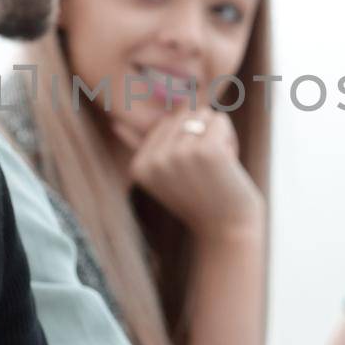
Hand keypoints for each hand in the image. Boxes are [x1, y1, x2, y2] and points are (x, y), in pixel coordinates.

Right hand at [127, 107, 263, 239]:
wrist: (227, 230)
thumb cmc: (199, 200)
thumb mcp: (164, 176)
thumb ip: (141, 149)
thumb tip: (114, 124)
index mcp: (139, 167)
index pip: (166, 122)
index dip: (186, 141)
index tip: (191, 172)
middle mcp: (155, 160)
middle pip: (184, 114)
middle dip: (201, 135)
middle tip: (206, 170)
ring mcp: (179, 154)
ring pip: (203, 115)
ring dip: (217, 137)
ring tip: (216, 167)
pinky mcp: (207, 150)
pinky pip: (221, 121)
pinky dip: (230, 139)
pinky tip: (229, 165)